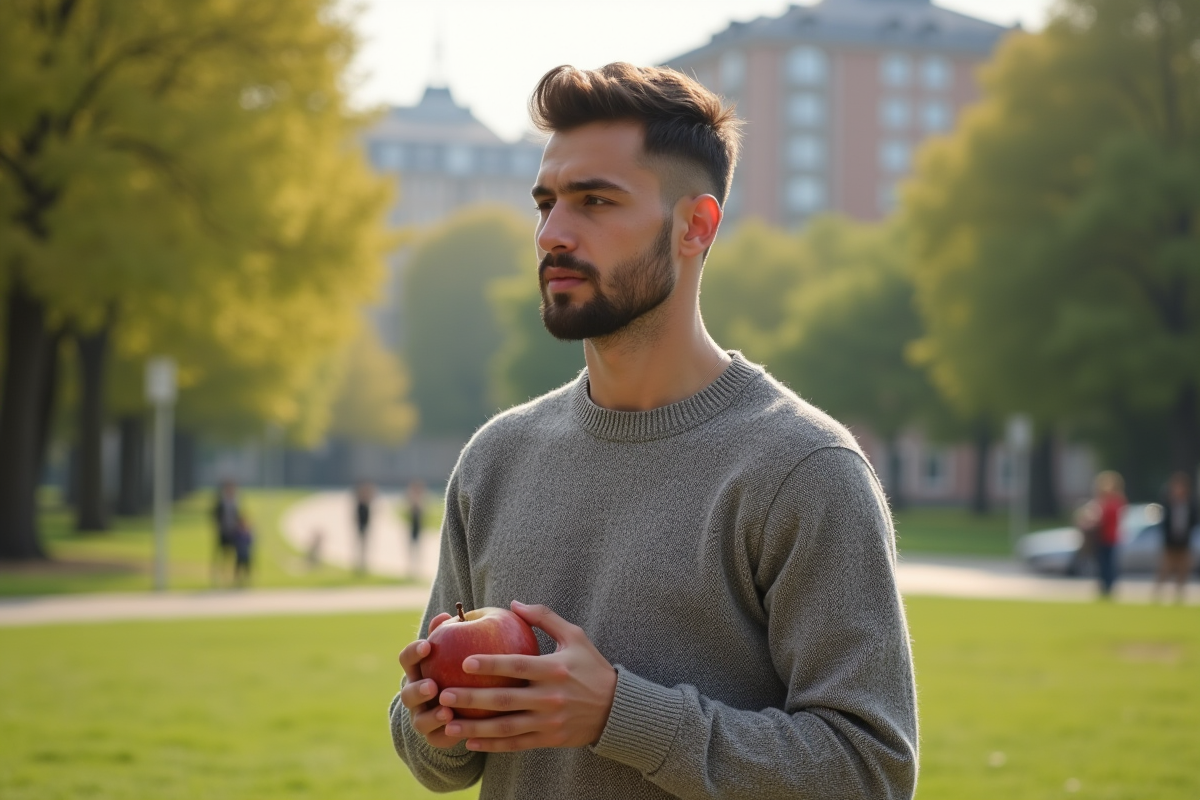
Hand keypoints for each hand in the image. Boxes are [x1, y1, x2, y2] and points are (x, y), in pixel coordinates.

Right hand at [397, 612, 460, 748]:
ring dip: (431, 716)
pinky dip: (445, 736)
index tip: (428, 644)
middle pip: (408, 693)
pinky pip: (437, 739)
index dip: (414, 652)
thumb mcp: (453, 651)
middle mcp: (414, 695)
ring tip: (446, 712)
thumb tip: (449, 613)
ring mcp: (421, 717)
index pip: (407, 659)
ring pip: (420, 720)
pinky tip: (458, 730)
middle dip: (418, 689)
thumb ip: (449, 633)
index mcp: (417, 671)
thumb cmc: (456, 668)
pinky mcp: (435, 736)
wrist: (457, 706)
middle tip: (432, 685)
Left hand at [438, 601, 616, 751]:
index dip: (490, 664)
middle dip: (472, 699)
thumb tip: (514, 603)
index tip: (464, 662)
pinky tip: (471, 742)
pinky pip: (516, 744)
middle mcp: (550, 697)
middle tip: (444, 695)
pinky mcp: (549, 739)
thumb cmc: (592, 667)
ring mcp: (548, 721)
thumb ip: (545, 617)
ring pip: (506, 727)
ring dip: (475, 727)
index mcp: (554, 669)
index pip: (517, 666)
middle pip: (505, 699)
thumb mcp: (575, 636)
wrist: (617, 709)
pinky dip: (492, 745)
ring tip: (448, 723)